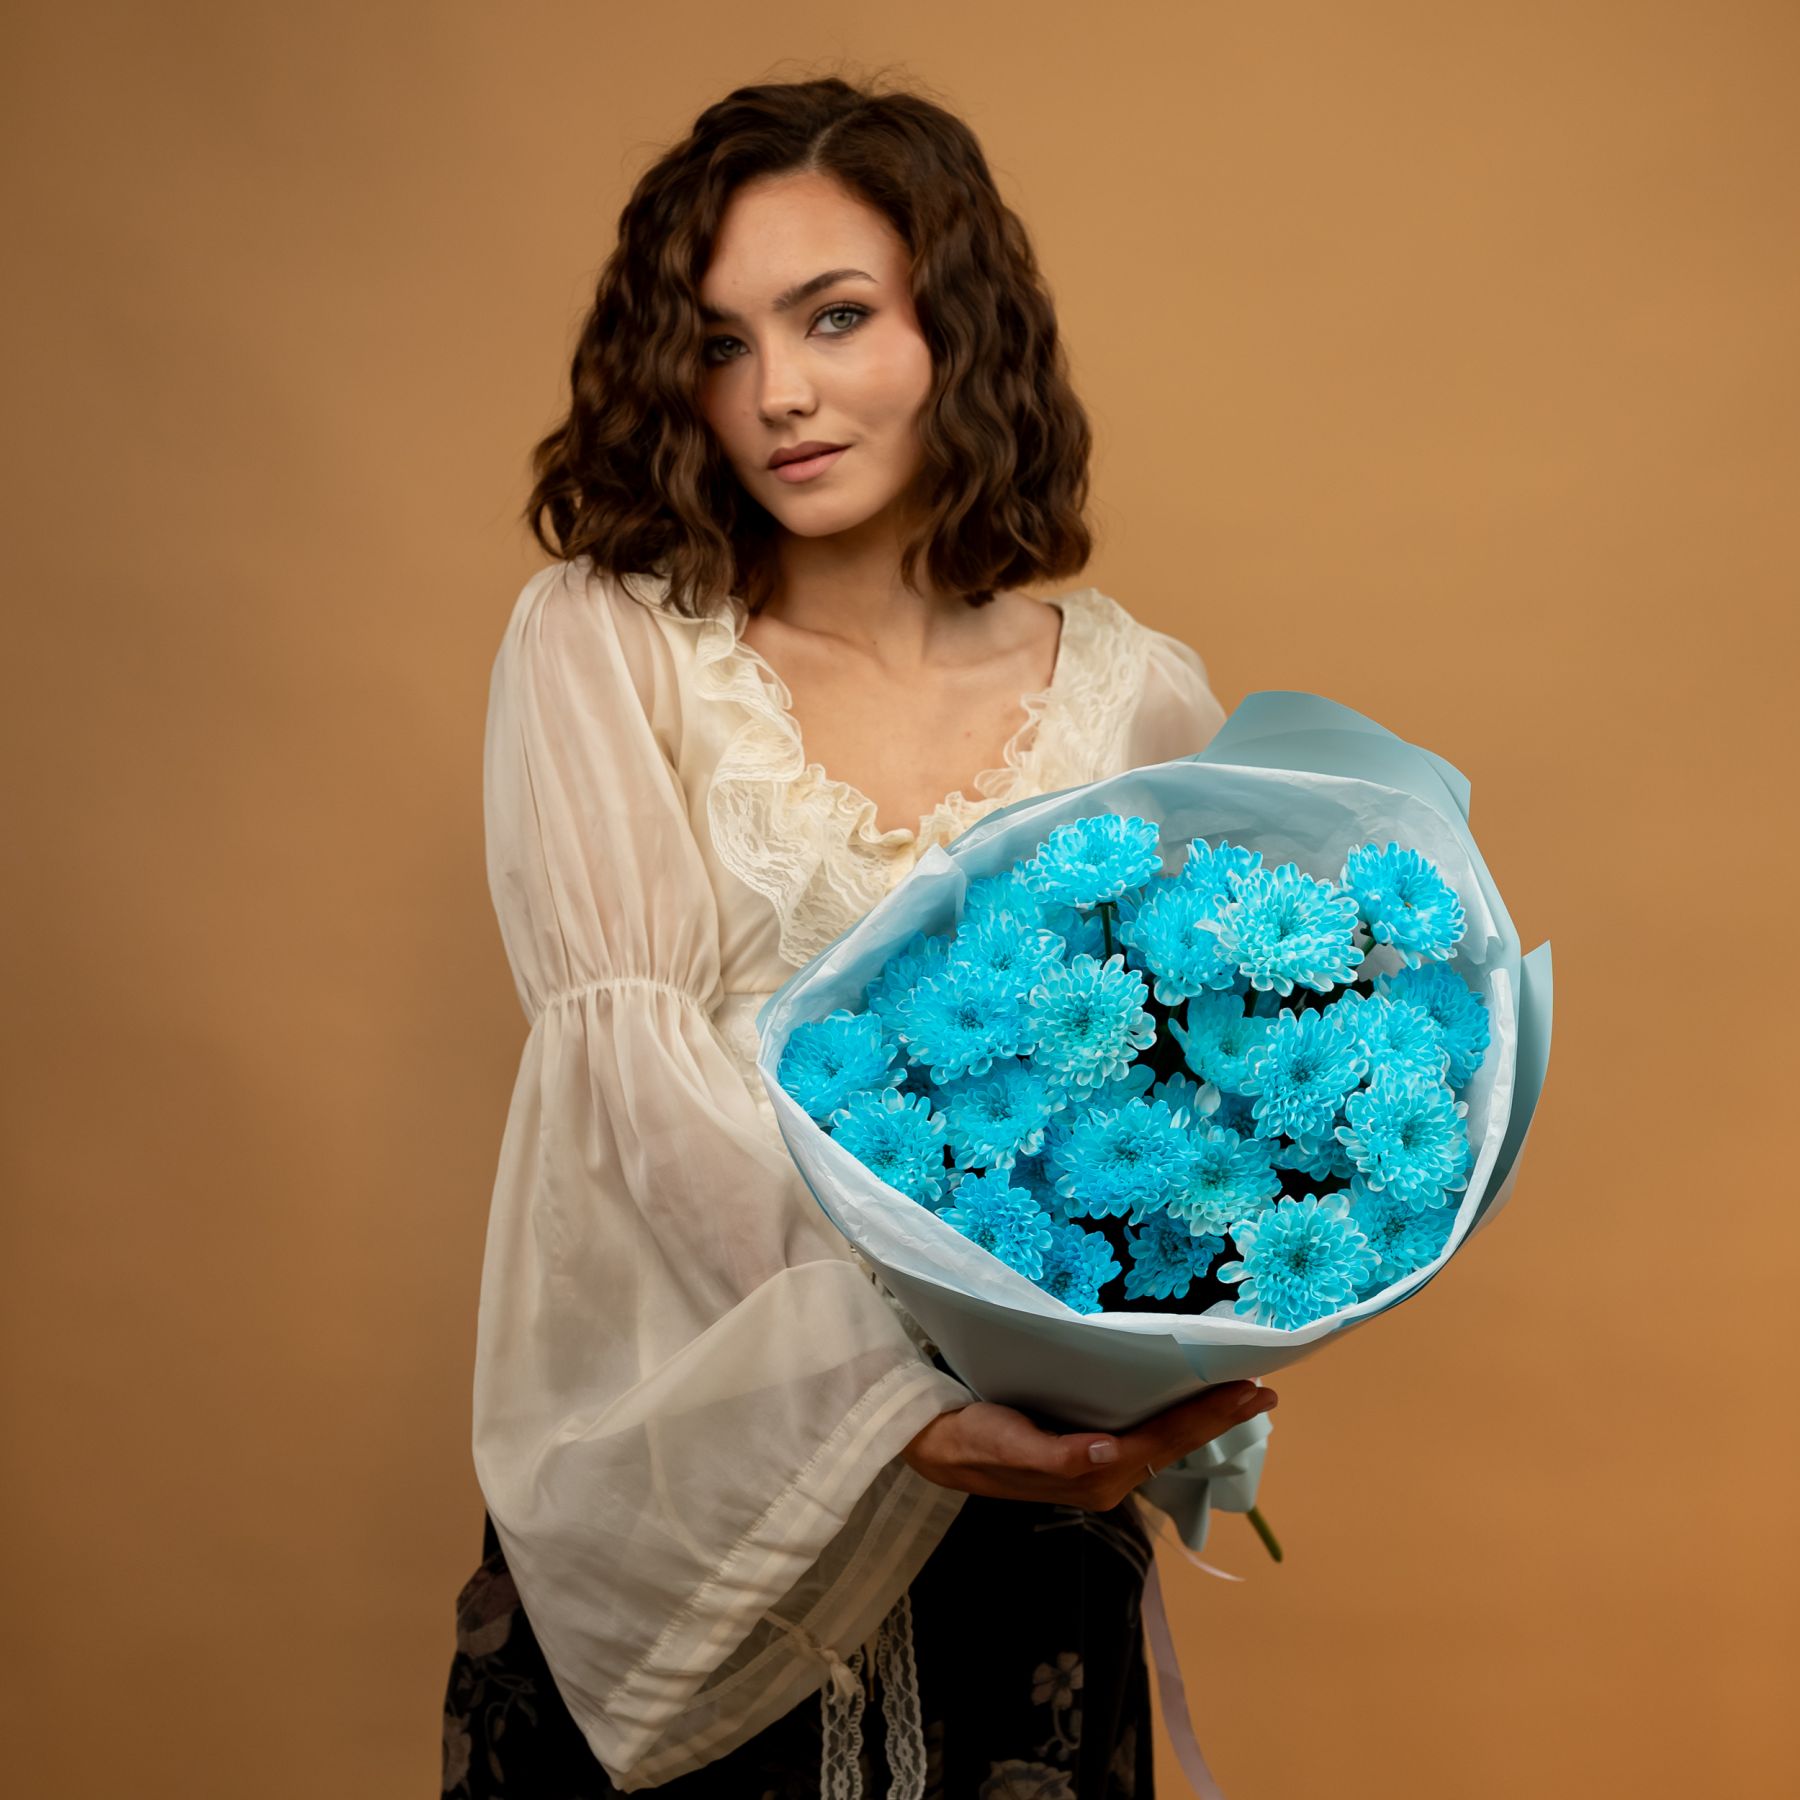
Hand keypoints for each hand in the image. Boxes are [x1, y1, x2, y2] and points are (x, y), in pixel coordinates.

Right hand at [900, 1380, 1277, 1511]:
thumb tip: (1110, 1451)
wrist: (938, 1445)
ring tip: (1236, 1395)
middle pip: (1174, 1444)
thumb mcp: (1008, 1446)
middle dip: (1219, 1418)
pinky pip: (1144, 1436)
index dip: (1208, 1417)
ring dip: (1202, 1419)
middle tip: (1263, 1391)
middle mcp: (1107, 1476)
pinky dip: (1173, 1418)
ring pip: (1163, 1442)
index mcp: (1095, 1476)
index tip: (1249, 1391)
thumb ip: (1059, 1456)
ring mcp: (1100, 1467)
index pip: (1164, 1441)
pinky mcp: (1089, 1453)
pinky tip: (1185, 1404)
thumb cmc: (973, 1442)